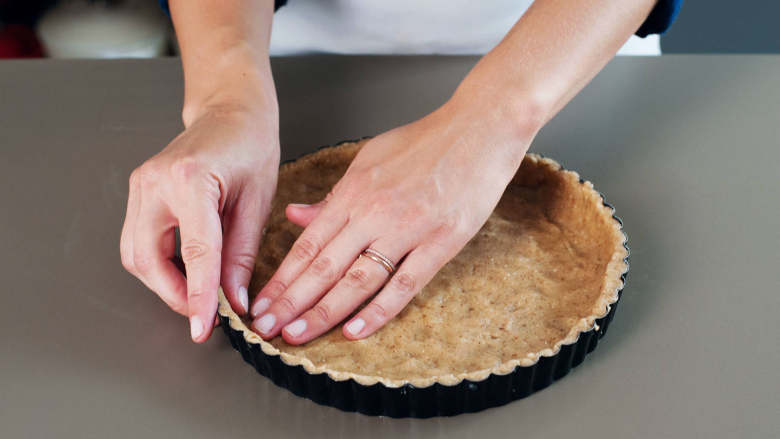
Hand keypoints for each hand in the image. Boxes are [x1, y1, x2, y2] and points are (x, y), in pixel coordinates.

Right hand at [120, 106, 278, 341]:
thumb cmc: (250, 146)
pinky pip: (139, 241)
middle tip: (205, 314)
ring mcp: (140, 186)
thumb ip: (241, 255)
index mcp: (190, 180)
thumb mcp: (258, 202)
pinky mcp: (138, 193)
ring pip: (136, 255)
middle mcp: (154, 182)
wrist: (230, 112)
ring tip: (199, 292)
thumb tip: (233, 300)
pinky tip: (186, 270)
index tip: (204, 328)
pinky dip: (160, 264)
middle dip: (174, 294)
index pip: (194, 252)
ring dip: (164, 282)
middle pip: (147, 259)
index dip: (199, 296)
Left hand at [249, 95, 535, 343]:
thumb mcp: (370, 158)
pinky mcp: (441, 242)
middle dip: (291, 301)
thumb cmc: (426, 141)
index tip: (260, 303)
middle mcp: (375, 212)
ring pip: (358, 279)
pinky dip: (379, 310)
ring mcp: (408, 228)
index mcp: (355, 191)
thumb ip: (334, 195)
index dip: (282, 278)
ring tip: (297, 335)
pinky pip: (405, 283)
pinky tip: (355, 331)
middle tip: (266, 329)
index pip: (308, 244)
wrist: (480, 128)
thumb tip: (296, 216)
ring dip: (324, 311)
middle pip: (324, 265)